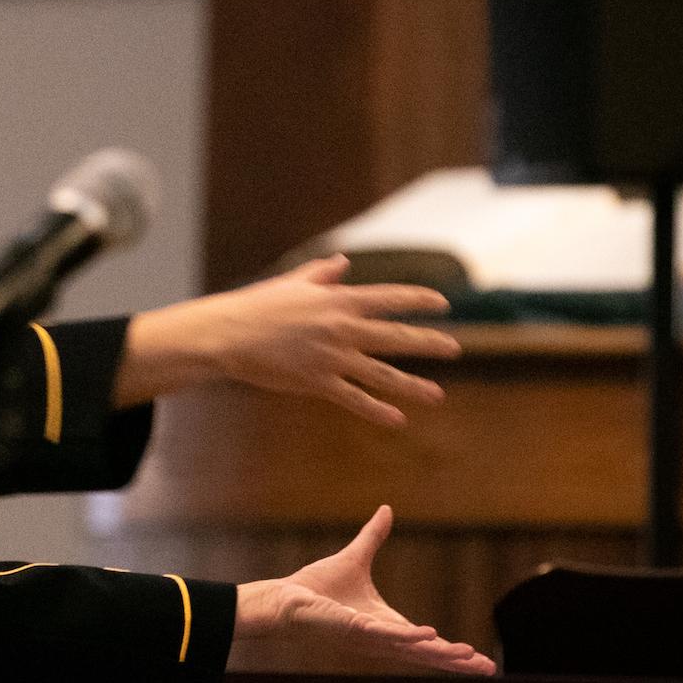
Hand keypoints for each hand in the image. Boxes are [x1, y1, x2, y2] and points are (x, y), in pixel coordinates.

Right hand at [116, 254, 460, 426]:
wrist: (228, 333)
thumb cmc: (257, 305)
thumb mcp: (293, 283)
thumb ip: (323, 274)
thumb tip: (344, 262)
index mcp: (338, 300)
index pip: (390, 297)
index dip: (419, 299)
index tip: (443, 303)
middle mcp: (342, 327)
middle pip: (395, 336)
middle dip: (429, 342)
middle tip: (454, 348)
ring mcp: (332, 356)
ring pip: (382, 373)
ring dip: (413, 385)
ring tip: (438, 395)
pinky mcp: (317, 381)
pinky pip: (354, 398)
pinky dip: (377, 410)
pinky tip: (397, 419)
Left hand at [231, 505, 494, 675]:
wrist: (285, 598)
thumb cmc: (316, 586)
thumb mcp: (355, 557)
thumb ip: (374, 537)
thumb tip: (387, 509)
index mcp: (385, 624)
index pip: (425, 642)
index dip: (451, 650)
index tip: (479, 658)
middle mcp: (381, 637)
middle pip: (426, 654)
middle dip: (457, 661)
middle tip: (489, 668)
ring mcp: (369, 637)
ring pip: (412, 650)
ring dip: (441, 654)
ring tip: (471, 656)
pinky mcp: (354, 630)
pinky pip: (386, 635)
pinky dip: (409, 636)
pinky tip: (430, 635)